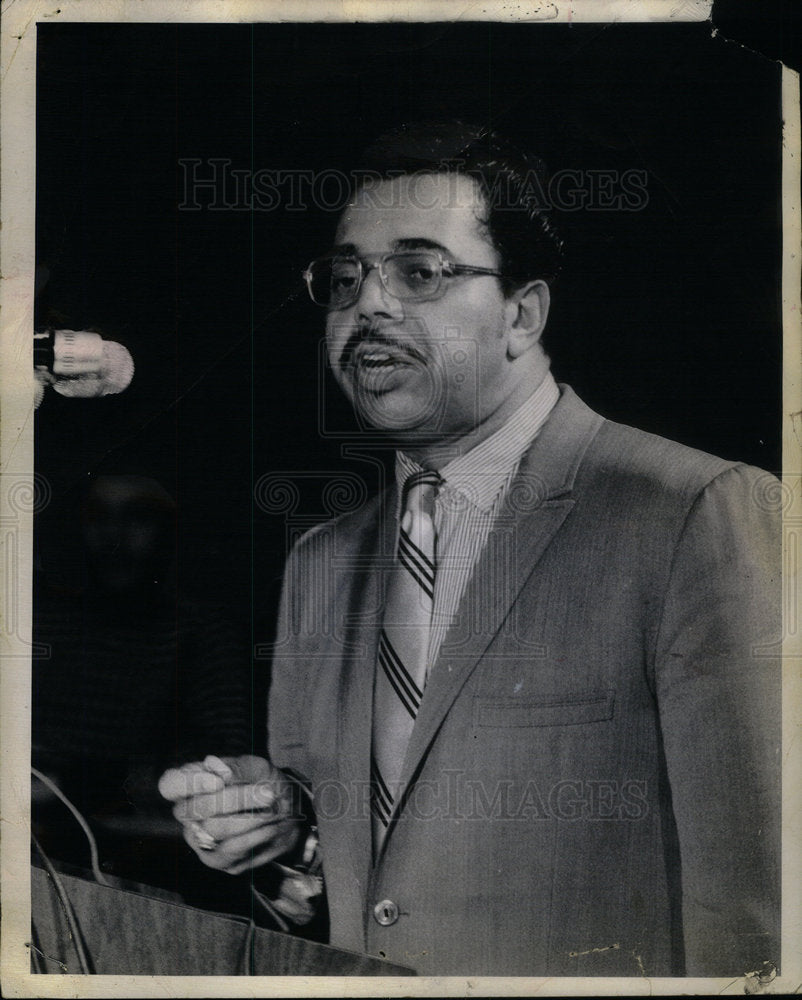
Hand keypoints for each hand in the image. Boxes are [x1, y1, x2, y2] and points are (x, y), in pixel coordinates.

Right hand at [158, 755, 302, 874]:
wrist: (286, 812)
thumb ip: (236, 767)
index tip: (219, 782)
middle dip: (233, 800)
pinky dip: (255, 836)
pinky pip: (231, 851)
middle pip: (193, 810)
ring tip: (273, 808)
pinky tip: (271, 827)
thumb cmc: (263, 784)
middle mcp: (188, 814)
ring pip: (213, 830)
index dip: (189, 784)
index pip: (170, 784)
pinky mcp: (217, 860)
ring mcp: (199, 840)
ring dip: (250, 818)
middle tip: (267, 793)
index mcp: (191, 784)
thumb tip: (215, 767)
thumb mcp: (256, 767)